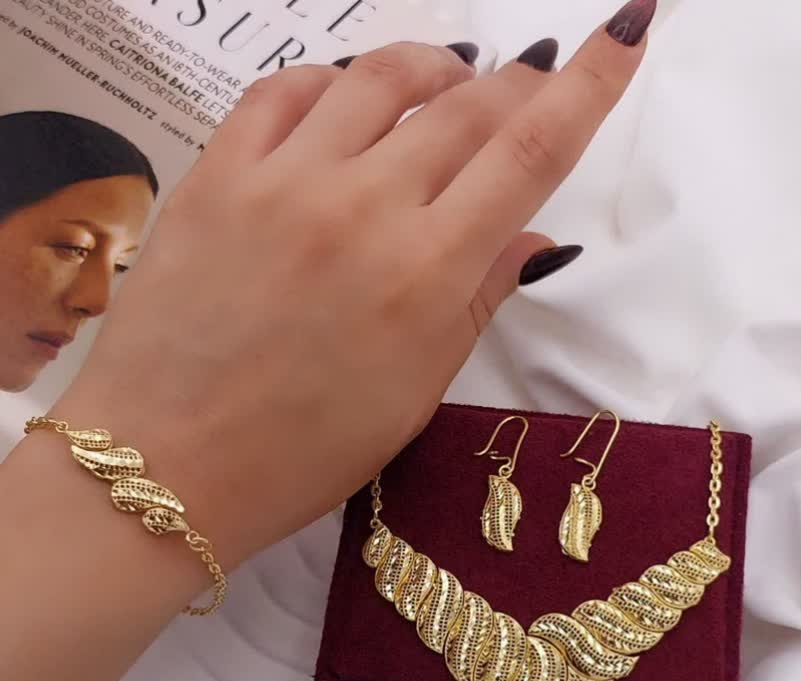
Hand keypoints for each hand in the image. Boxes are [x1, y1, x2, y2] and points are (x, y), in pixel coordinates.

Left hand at [52, 1, 652, 567]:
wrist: (166, 465)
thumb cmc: (302, 454)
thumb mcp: (414, 395)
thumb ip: (477, 302)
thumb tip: (534, 237)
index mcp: (425, 275)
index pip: (530, 154)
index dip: (589, 85)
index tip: (623, 36)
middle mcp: (363, 207)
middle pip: (466, 107)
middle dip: (516, 83)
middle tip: (528, 82)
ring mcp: (283, 181)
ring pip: (379, 76)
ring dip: (433, 66)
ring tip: (450, 79)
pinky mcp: (216, 174)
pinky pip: (284, 90)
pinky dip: (332, 80)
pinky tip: (347, 98)